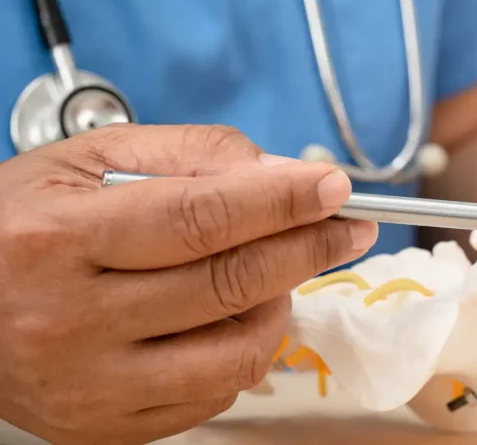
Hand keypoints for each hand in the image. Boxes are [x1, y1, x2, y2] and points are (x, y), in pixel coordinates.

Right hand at [0, 124, 377, 444]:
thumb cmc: (20, 224)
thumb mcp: (89, 160)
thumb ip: (190, 155)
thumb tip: (281, 174)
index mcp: (60, 240)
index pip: (201, 217)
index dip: (281, 201)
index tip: (334, 187)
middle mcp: (71, 320)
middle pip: (229, 283)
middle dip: (309, 248)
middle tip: (347, 227)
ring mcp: (90, 385)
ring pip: (236, 352)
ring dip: (280, 305)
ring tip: (276, 273)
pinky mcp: (106, 426)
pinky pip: (214, 394)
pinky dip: (244, 351)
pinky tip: (232, 318)